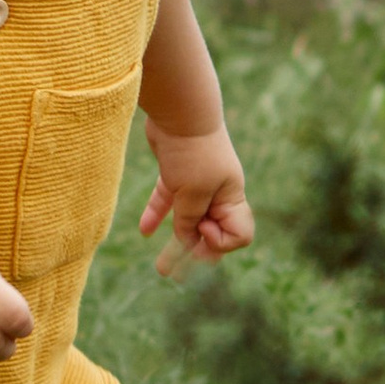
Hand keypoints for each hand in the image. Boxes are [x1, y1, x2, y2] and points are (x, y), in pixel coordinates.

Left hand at [138, 120, 253, 277]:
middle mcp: (218, 193)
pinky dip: (158, 215)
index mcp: (232, 198)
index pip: (239, 235)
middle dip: (195, 254)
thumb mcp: (192, 193)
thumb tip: (185, 242)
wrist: (177, 110)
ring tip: (162, 268)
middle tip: (172, 273)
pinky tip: (145, 231)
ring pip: (188, 220)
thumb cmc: (192, 152)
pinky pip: (169, 201)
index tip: (200, 227)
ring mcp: (196, 182)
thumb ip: (188, 220)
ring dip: (176, 242)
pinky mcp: (175, 172)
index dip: (219, 242)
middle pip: (212, 232)